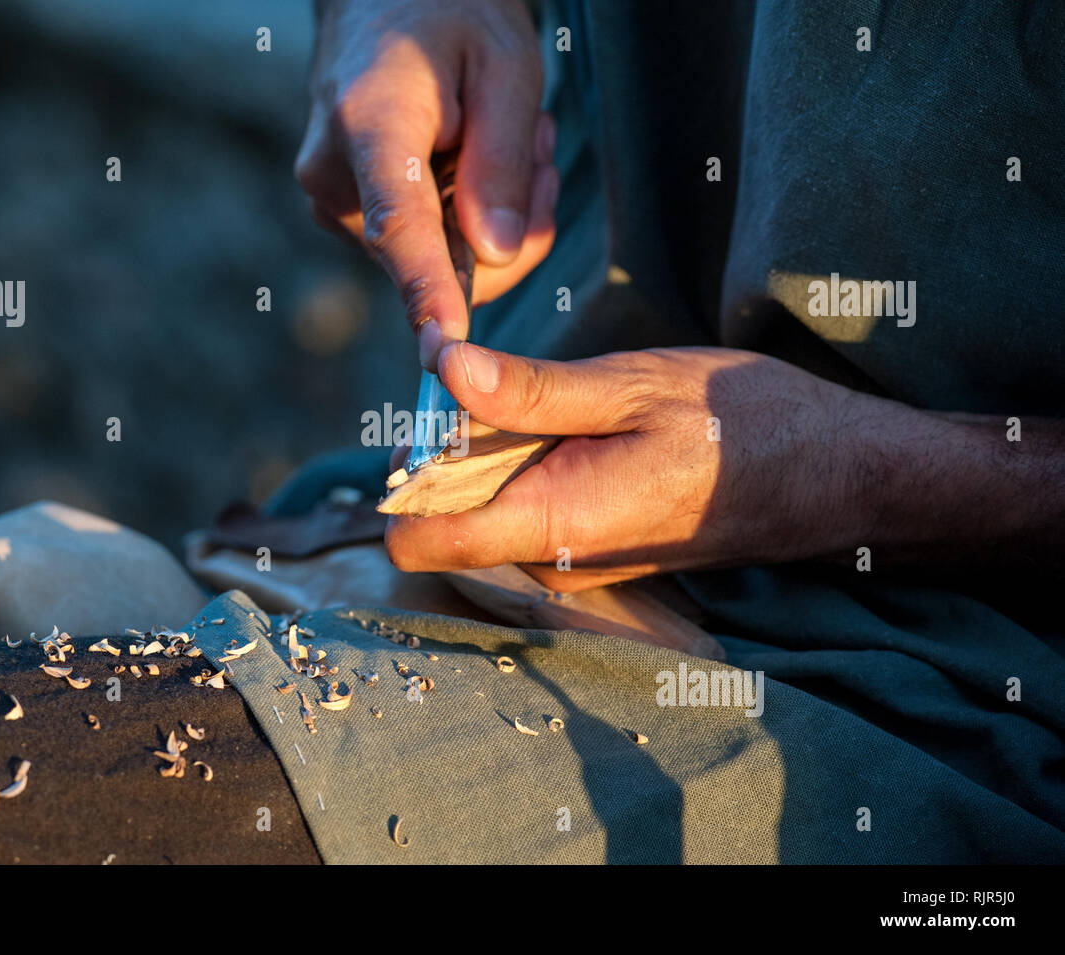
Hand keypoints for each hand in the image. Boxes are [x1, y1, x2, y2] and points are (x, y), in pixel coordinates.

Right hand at [295, 0, 558, 367]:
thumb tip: (494, 255)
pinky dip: (468, 220)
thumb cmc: (451, 18)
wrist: (386, 0)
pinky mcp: (347, 219)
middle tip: (539, 140)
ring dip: (494, 215)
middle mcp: (335, 177)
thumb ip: (503, 162)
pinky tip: (475, 158)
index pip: (402, 226)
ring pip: (441, 261)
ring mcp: (334, 204)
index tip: (444, 351)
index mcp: (370, 124)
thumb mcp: (505, 65)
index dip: (428, 292)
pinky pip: (427, 252)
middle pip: (440, 257)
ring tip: (504, 135)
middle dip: (510, 222)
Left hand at [385, 344, 928, 589]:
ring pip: (487, 506)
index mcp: (551, 522)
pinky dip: (531, 461)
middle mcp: (551, 560)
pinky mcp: (592, 549)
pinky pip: (528, 506)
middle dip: (450, 447)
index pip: (416, 542)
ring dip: (496, 449)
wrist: (836, 477)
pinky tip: (582, 424)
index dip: (403, 475)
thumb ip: (530, 391)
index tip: (435, 412)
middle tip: (502, 379)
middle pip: (444, 514)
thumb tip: (442, 369)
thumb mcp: (632, 386)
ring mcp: (572, 562)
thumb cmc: (745, 426)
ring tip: (557, 398)